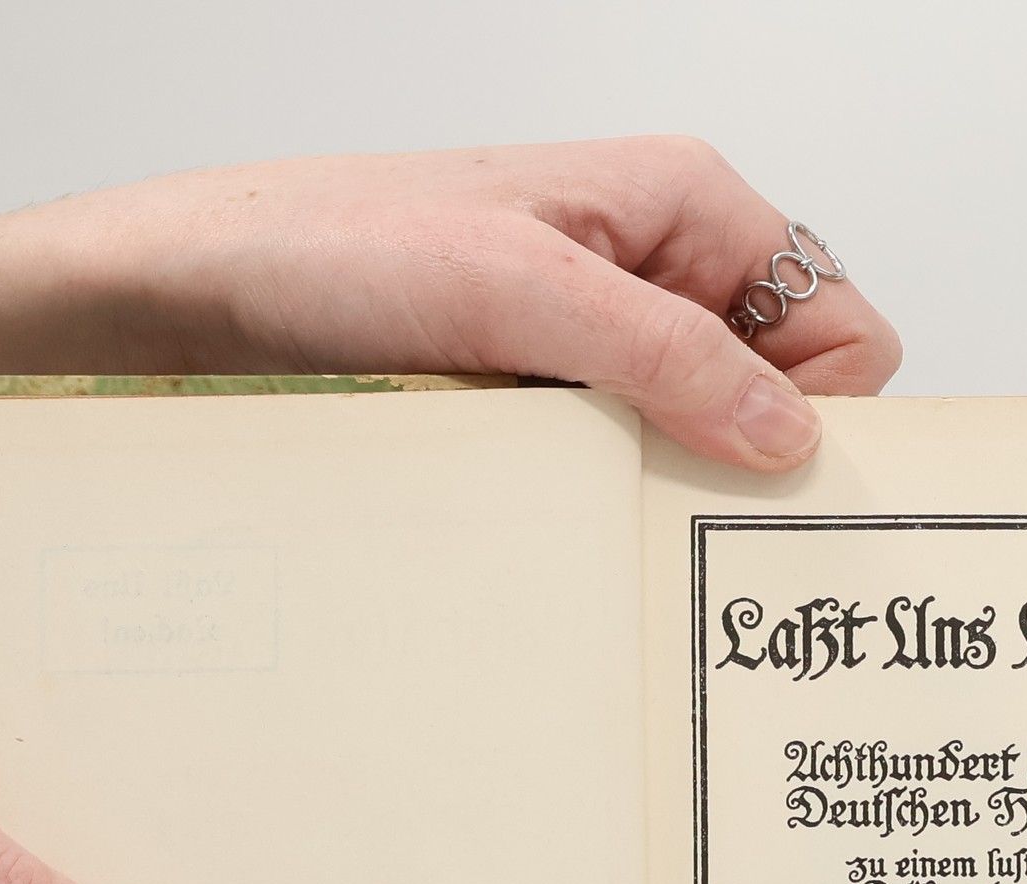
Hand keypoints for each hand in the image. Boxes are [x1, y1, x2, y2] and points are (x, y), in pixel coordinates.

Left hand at [39, 135, 902, 471]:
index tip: (778, 493)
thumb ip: (663, 351)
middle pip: (775, 392)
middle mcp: (648, 273)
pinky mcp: (538, 404)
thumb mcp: (513, 286)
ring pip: (693, 442)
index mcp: (679, 205)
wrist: (189, 296)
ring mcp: (591, 346)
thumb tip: (787, 432)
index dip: (826, 410)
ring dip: (667, 492)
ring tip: (614, 530)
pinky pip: (616, 469)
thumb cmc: (328, 244)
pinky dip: (607, 504)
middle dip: (752, 463)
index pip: (837, 322)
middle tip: (700, 535)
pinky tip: (567, 528)